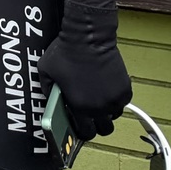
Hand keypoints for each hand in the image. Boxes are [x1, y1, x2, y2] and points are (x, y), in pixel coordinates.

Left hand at [40, 4, 131, 139]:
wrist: (87, 37)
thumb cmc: (65, 52)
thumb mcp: (45, 71)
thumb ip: (47, 89)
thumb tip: (51, 100)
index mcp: (80, 106)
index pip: (85, 132)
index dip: (82, 131)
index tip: (79, 126)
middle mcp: (99, 107)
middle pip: (104, 130)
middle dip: (96, 125)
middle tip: (90, 115)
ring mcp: (114, 99)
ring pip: (114, 117)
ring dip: (106, 112)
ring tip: (97, 99)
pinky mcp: (125, 89)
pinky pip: (122, 103)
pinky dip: (115, 100)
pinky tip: (105, 88)